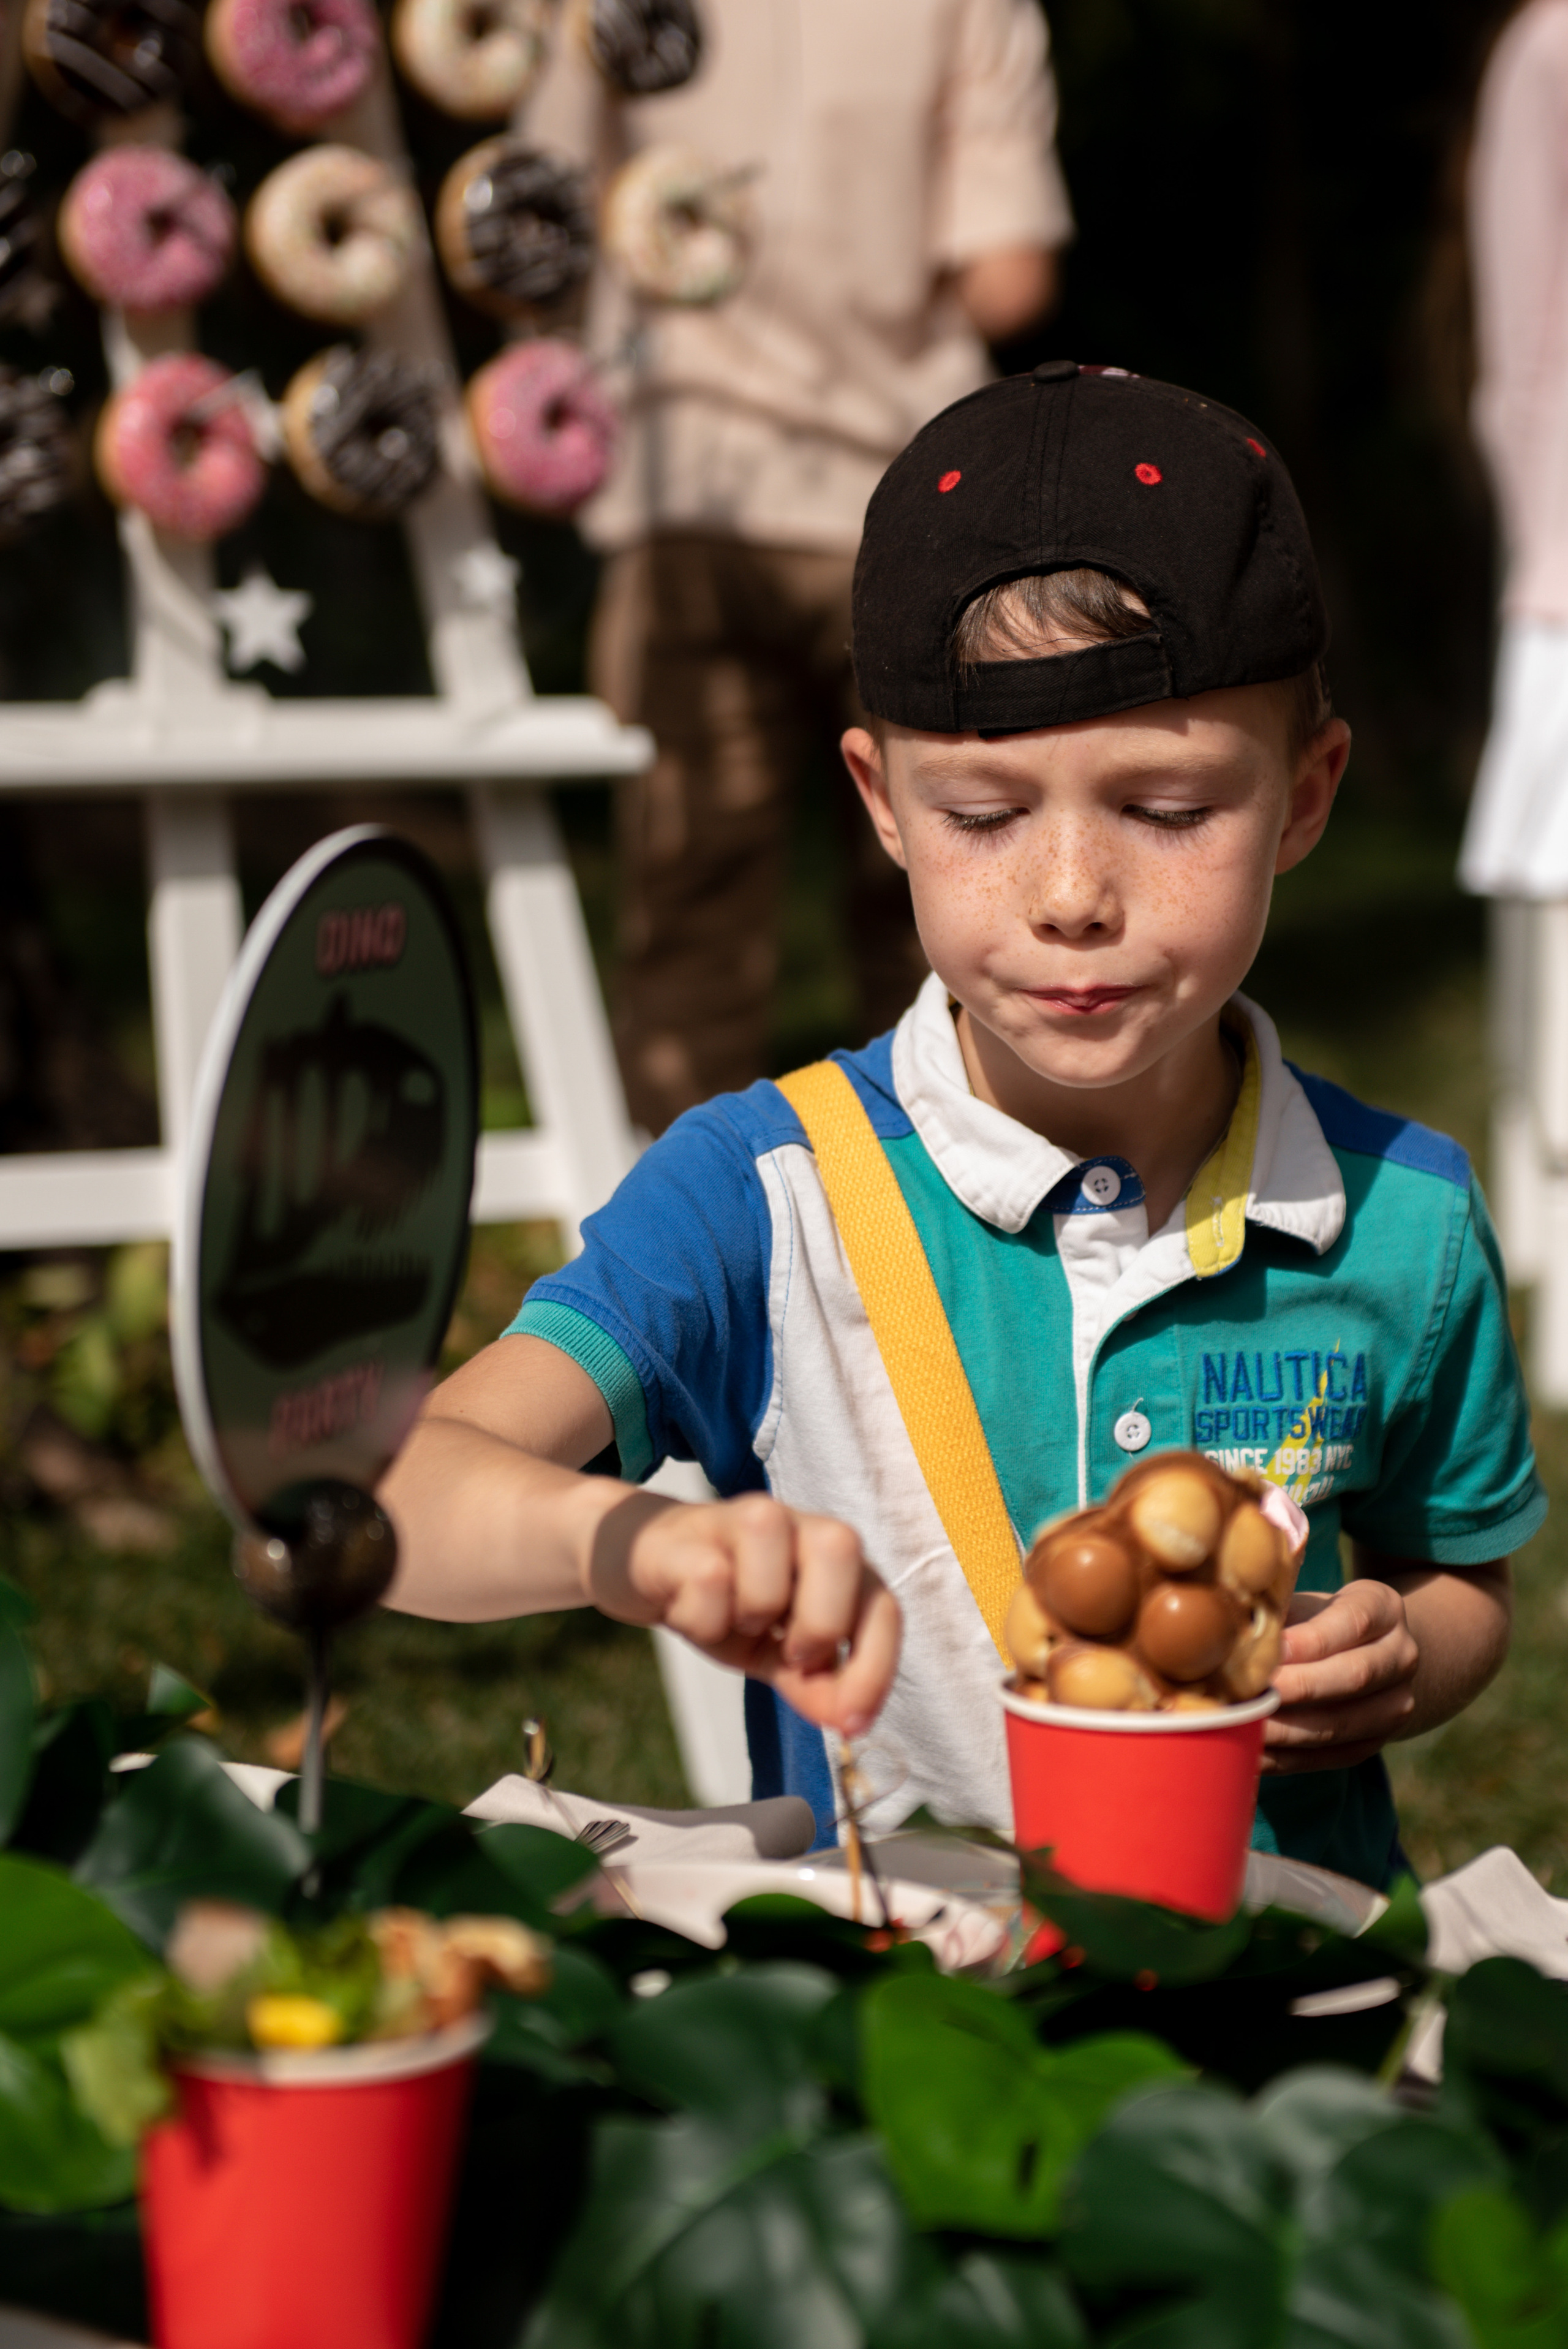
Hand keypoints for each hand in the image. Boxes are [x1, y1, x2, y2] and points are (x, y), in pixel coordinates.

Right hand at [588, 1491, 901, 1736]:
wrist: (645, 1571)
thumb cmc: (724, 1606)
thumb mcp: (772, 1654)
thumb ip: (814, 1685)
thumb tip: (849, 1723)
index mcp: (832, 1561)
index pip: (881, 1606)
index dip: (876, 1668)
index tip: (851, 1724)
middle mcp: (798, 1525)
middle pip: (841, 1544)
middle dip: (820, 1621)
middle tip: (786, 1653)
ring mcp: (743, 1517)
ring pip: (771, 1538)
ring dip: (755, 1607)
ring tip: (735, 1621)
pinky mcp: (689, 1531)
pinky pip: (708, 1575)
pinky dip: (703, 1617)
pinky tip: (690, 1613)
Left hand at [1261, 1582, 1417, 1773]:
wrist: (1364, 1654)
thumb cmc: (1315, 1620)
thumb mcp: (1306, 1603)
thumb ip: (1277, 1610)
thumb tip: (1228, 1631)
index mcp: (1384, 1608)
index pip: (1354, 1622)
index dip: (1312, 1640)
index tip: (1271, 1651)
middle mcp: (1401, 1656)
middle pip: (1355, 1676)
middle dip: (1298, 1688)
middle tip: (1251, 1694)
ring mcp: (1395, 1705)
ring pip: (1342, 1723)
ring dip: (1288, 1729)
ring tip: (1244, 1726)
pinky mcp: (1374, 1743)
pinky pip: (1330, 1756)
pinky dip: (1287, 1758)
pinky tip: (1251, 1753)